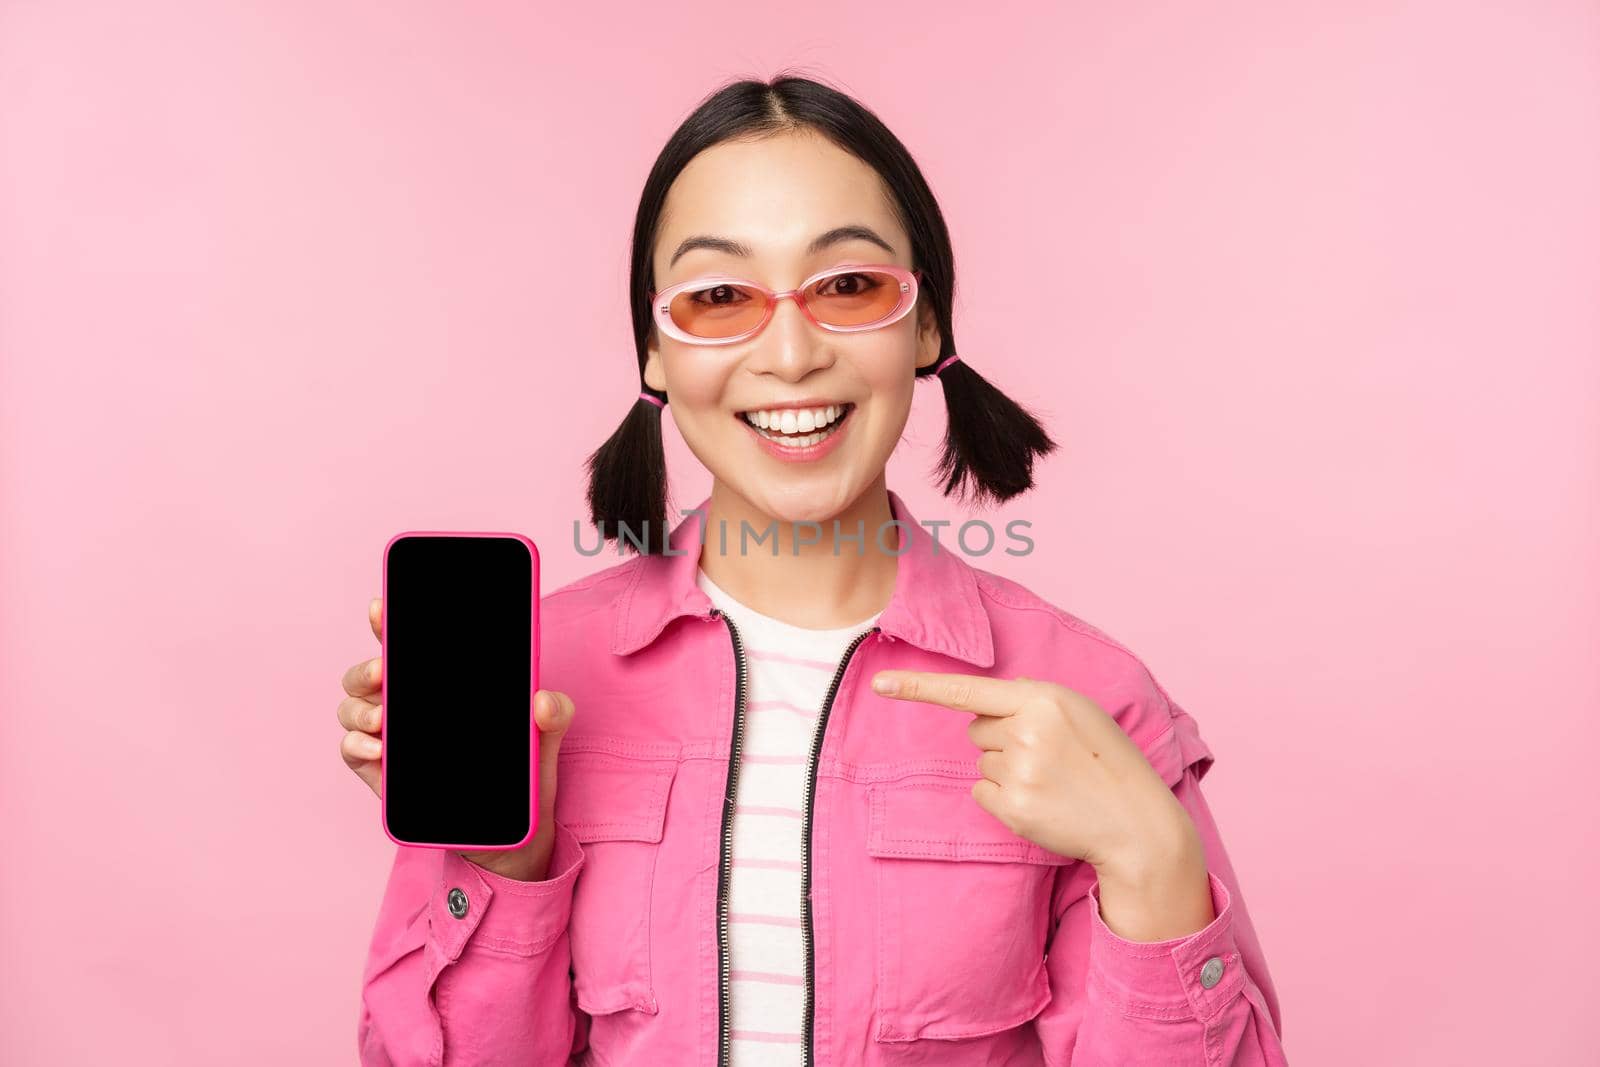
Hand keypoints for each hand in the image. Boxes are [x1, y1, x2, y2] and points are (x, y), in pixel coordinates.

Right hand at [337, 596, 576, 880]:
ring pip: (352, 708)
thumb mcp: (544, 737)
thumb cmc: (521, 772)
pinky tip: (379, 750)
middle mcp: (407, 705)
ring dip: (360, 708)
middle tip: (383, 670)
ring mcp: (388, 738)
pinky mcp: (380, 773)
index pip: (408, 645)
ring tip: (383, 717)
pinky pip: (351, 751)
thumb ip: (553, 714)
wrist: (509, 833)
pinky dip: (357, 746)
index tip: (382, 606)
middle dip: (367, 666)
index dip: (389, 622)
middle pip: (368, 673)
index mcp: (440, 685)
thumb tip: (544, 699)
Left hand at [869, 670, 1195, 876]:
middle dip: (1000, 738)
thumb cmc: (1110, 763)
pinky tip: (1040, 801)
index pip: (968, 690)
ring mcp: (1019, 771)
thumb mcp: (1083, 712)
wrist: (1136, 824)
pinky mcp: (1013, 807)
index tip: (879, 685)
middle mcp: (1026, 731)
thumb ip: (1038, 697)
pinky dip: (1003, 798)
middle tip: (1046, 756)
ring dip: (1006, 769)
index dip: (918, 688)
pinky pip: (981, 792)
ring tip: (1051, 781)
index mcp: (1043, 698)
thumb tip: (999, 692)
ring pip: (981, 762)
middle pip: (976, 729)